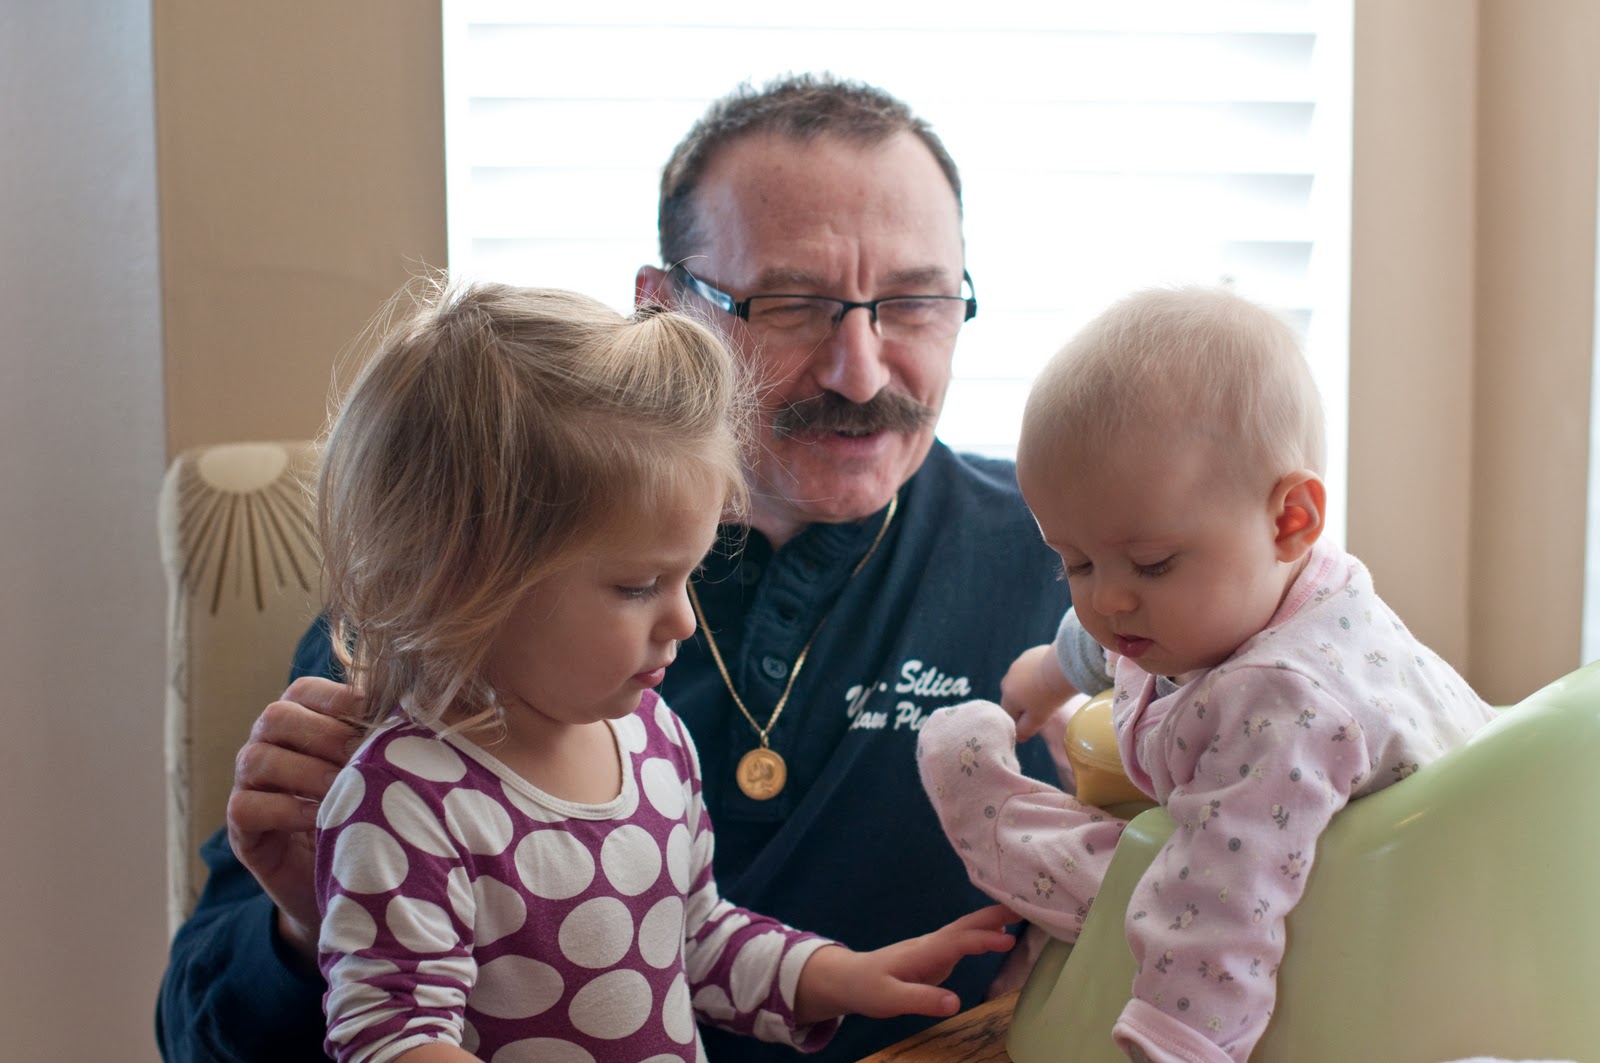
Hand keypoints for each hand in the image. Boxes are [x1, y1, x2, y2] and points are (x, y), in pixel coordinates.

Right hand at [226, 675, 364, 965]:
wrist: (353, 879)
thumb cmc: (371, 810)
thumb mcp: (381, 770)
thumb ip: (385, 739)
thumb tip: (419, 710)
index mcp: (301, 716)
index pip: (306, 690)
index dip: (339, 699)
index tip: (380, 716)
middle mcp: (267, 741)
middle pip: (277, 717)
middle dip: (326, 735)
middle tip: (365, 758)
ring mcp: (248, 782)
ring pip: (258, 759)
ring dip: (308, 773)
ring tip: (346, 791)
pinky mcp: (240, 824)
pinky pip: (247, 806)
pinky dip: (285, 809)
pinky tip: (320, 819)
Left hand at [793, 904, 1018, 1024]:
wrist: (848, 978)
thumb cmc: (867, 987)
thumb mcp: (890, 999)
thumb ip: (922, 999)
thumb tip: (956, 1003)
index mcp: (924, 952)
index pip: (959, 941)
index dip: (984, 939)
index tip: (1010, 938)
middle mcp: (932, 944)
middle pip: (967, 925)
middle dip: (994, 914)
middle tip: (1025, 905)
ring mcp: (934, 948)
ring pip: (967, 929)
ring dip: (993, 919)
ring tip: (1021, 913)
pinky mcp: (935, 955)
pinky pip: (965, 939)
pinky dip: (984, 932)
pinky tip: (999, 933)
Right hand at [999, 643, 1077, 742]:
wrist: (1062, 668)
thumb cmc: (1050, 697)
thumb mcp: (1038, 719)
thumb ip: (1025, 730)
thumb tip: (1018, 738)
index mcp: (1007, 695)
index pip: (1009, 713)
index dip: (1021, 720)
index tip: (1036, 721)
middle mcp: (1008, 678)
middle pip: (1015, 696)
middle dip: (1026, 702)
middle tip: (1045, 707)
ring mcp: (1018, 664)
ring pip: (1022, 681)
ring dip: (1031, 687)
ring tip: (1049, 691)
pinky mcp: (1030, 653)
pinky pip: (1031, 668)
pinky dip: (1038, 673)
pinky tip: (1051, 676)